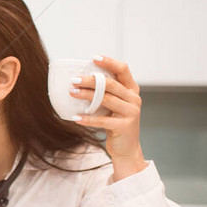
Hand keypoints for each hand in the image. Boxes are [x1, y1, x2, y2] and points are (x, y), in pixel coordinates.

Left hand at [70, 55, 146, 180]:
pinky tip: (75, 117)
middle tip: (74, 80)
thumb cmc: (115, 123)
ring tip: (72, 93)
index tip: (93, 58)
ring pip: (106, 99)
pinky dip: (87, 119)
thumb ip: (105, 93)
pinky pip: (102, 120)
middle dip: (90, 80)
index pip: (123, 69)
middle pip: (110, 84)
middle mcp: (134, 99)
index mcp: (132, 90)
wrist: (126, 148)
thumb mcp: (114, 105)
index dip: (109, 62)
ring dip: (86, 95)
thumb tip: (80, 80)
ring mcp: (131, 112)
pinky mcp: (124, 126)